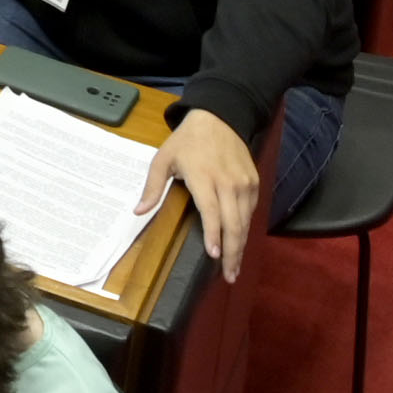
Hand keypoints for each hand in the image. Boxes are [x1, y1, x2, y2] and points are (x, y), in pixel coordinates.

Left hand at [156, 106, 262, 279]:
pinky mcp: (254, 183)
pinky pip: (251, 211)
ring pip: (245, 221)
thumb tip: (138, 211)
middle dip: (233, 252)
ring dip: (241, 245)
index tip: (214, 255)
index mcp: (204, 177)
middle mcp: (228, 183)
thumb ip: (153, 186)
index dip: (214, 235)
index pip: (212, 212)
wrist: (220, 117)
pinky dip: (245, 229)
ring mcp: (244, 184)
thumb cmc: (187, 140)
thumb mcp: (164, 158)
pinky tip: (239, 242)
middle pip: (234, 223)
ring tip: (235, 266)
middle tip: (229, 275)